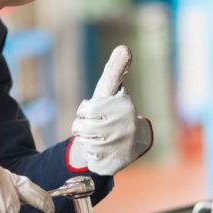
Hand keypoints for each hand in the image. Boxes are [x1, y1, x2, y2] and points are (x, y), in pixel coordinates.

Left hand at [68, 45, 152, 174]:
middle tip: (93, 127)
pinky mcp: (114, 165)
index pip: (85, 111)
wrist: (131, 144)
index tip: (92, 112)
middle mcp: (126, 126)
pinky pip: (89, 160)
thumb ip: (115, 69)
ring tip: (99, 139)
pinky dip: (91, 157)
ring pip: (84, 144)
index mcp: (124, 106)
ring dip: (86, 141)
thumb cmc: (113, 112)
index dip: (84, 112)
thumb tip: (125, 47)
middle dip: (81, 127)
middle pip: (81, 128)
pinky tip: (103, 152)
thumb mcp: (112, 91)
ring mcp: (121, 147)